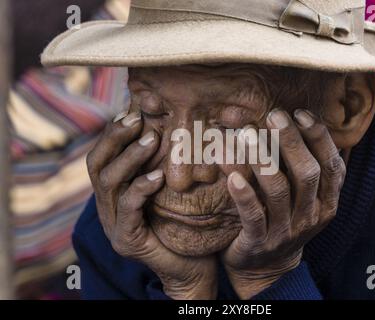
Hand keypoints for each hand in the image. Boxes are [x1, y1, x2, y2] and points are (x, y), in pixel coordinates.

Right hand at [87, 111, 216, 299]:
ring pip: (108, 184)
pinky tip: (158, 176)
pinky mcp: (126, 241)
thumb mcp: (171, 188)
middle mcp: (108, 207)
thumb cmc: (186, 224)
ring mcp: (114, 225)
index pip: (102, 156)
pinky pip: (128, 210)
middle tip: (136, 118)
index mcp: (115, 193)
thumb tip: (169, 125)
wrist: (193, 267)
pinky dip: (141, 188)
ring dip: (130, 158)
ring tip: (152, 139)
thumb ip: (162, 163)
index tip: (131, 110)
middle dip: (114, 138)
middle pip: (96, 165)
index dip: (112, 132)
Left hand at [223, 109, 345, 298]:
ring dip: (262, 160)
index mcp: (326, 202)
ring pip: (278, 191)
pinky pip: (253, 216)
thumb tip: (288, 119)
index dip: (319, 137)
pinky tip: (230, 175)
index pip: (332, 166)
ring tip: (245, 134)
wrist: (266, 268)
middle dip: (291, 142)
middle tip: (274, 116)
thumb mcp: (300, 197)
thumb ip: (298, 165)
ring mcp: (286, 231)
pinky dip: (243, 194)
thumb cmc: (282, 219)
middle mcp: (311, 216)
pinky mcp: (260, 242)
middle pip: (307, 174)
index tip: (300, 113)